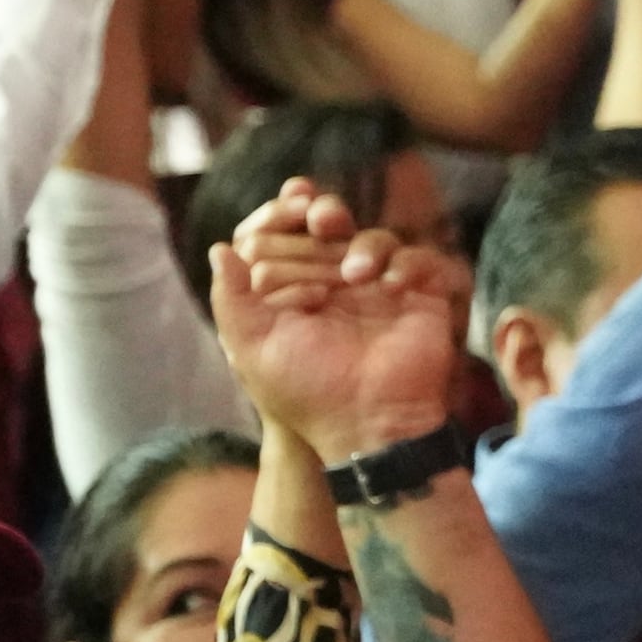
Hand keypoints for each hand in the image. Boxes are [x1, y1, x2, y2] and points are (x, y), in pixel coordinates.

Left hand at [210, 181, 466, 458]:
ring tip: (356, 275)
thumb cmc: (307, 391)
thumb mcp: (252, 347)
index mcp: (296, 294)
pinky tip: (391, 286)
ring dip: (364, 244)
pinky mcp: (420, 298)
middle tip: (322, 222)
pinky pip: (420, 259)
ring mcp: (379, 291)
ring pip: (374, 238)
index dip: (281, 226)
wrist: (368, 424)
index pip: (288, 239)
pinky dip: (408, 263)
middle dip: (321, 217)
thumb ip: (231, 298)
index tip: (284, 232)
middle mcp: (337, 288)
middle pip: (330, 227)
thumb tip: (221, 248)